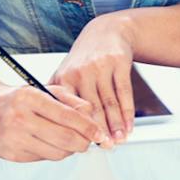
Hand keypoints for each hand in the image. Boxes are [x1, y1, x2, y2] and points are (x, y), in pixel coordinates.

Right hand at [0, 72, 106, 161]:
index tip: (100, 134)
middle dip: (83, 143)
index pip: (67, 116)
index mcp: (29, 98)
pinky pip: (43, 158)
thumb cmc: (18, 98)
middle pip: (65, 139)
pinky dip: (53, 153)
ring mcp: (13, 139)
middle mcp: (19, 118)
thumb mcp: (43, 90)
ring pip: (56, 153)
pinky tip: (51, 143)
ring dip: (70, 150)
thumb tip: (92, 116)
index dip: (88, 127)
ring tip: (72, 142)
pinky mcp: (11, 155)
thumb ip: (70, 100)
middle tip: (90, 141)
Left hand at [63, 16, 143, 145]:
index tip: (82, 146)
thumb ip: (57, 99)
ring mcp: (101, 67)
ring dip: (116, 125)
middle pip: (91, 108)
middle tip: (105, 147)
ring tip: (119, 141)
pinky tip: (129, 126)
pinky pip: (124, 92)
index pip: (69, 109)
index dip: (76, 129)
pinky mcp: (119, 63)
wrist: (106, 32)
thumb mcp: (65, 73)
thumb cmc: (83, 60)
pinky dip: (128, 113)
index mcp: (64, 78)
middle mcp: (81, 72)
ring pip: (109, 102)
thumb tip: (51, 130)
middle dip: (99, 130)